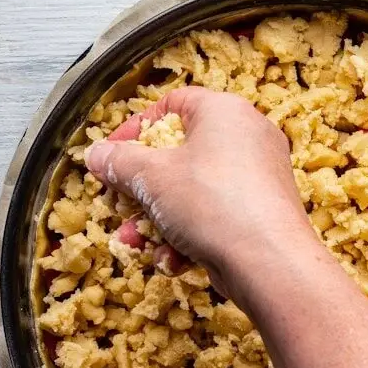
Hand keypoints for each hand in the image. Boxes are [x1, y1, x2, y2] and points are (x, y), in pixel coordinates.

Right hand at [84, 87, 316, 298]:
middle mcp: (247, 139)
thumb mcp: (153, 177)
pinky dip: (188, 237)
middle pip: (178, 155)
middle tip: (120, 204)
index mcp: (224, 112)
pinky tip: (173, 260)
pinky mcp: (260, 215)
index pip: (172, 105)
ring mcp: (257, 179)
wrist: (270, 262)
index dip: (135, 128)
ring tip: (136, 241)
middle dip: (142, 188)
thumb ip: (119, 162)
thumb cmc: (214, 204)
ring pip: (192, 194)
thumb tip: (96, 154)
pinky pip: (213, 218)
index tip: (111, 154)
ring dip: (157, 220)